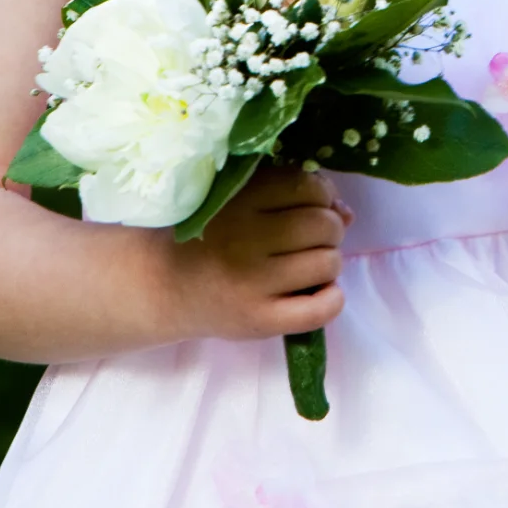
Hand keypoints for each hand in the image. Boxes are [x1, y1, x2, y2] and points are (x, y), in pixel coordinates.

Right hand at [152, 165, 351, 341]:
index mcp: (239, 199)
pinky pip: (322, 309)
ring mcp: (253, 283)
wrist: (161, 286)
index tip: (311, 207)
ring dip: (328, 262)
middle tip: (309, 239)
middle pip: (324, 225)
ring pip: (329, 263)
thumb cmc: (207, 236)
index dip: (322, 195)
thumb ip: (288, 194)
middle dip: (328, 229)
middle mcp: (246, 239)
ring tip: (306, 265)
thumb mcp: (237, 199)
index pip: (307, 186)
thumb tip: (347, 212)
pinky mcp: (259, 320)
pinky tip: (316, 292)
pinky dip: (332, 298)